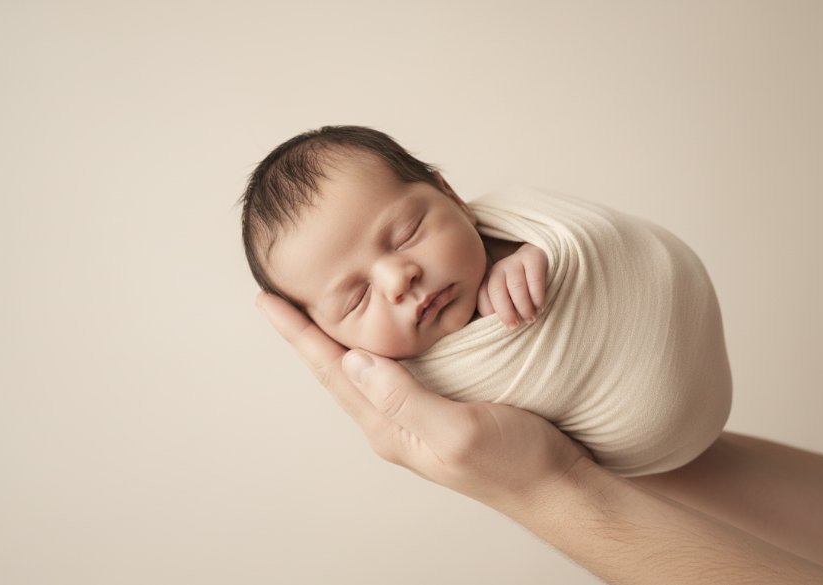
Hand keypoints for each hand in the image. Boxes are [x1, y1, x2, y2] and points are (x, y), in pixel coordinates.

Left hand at [254, 291, 591, 512]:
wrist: (555, 485)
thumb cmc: (514, 462)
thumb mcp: (458, 430)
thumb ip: (405, 398)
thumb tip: (356, 360)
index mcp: (390, 427)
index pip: (332, 371)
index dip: (299, 334)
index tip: (268, 300)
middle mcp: (394, 422)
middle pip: (337, 368)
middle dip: (306, 332)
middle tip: (279, 297)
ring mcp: (415, 415)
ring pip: (363, 367)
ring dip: (335, 336)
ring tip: (313, 309)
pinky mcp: (440, 406)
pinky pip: (394, 369)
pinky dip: (377, 342)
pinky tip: (380, 331)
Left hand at [477, 243, 546, 328]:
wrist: (543, 265)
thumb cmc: (522, 293)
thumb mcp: (507, 301)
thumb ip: (497, 313)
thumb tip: (487, 330)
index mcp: (487, 281)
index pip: (482, 297)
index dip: (490, 314)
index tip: (503, 325)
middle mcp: (499, 269)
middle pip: (497, 291)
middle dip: (506, 312)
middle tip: (515, 326)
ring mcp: (516, 261)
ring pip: (516, 286)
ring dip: (524, 306)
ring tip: (531, 318)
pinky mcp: (534, 257)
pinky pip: (534, 279)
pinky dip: (537, 297)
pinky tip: (540, 306)